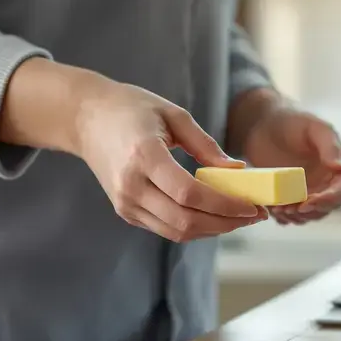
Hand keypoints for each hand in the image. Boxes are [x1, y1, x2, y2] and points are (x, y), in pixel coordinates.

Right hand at [74, 79, 269, 240]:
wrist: (86, 119)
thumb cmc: (131, 109)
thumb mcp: (173, 114)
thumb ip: (206, 145)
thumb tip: (238, 170)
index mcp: (143, 156)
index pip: (189, 194)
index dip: (224, 205)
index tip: (252, 205)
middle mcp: (130, 186)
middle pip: (185, 221)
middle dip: (226, 222)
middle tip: (255, 215)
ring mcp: (125, 203)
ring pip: (177, 231)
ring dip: (213, 229)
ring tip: (240, 217)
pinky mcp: (125, 211)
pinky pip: (166, 228)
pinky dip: (195, 226)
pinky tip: (215, 215)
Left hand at [236, 93, 340, 224]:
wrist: (265, 126)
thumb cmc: (292, 121)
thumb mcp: (313, 127)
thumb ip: (329, 144)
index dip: (330, 198)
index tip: (310, 201)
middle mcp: (331, 180)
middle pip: (330, 205)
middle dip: (312, 211)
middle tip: (291, 208)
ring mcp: (314, 191)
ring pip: (313, 214)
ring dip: (298, 217)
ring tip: (279, 209)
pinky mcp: (296, 197)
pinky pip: (295, 215)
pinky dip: (286, 217)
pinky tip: (275, 210)